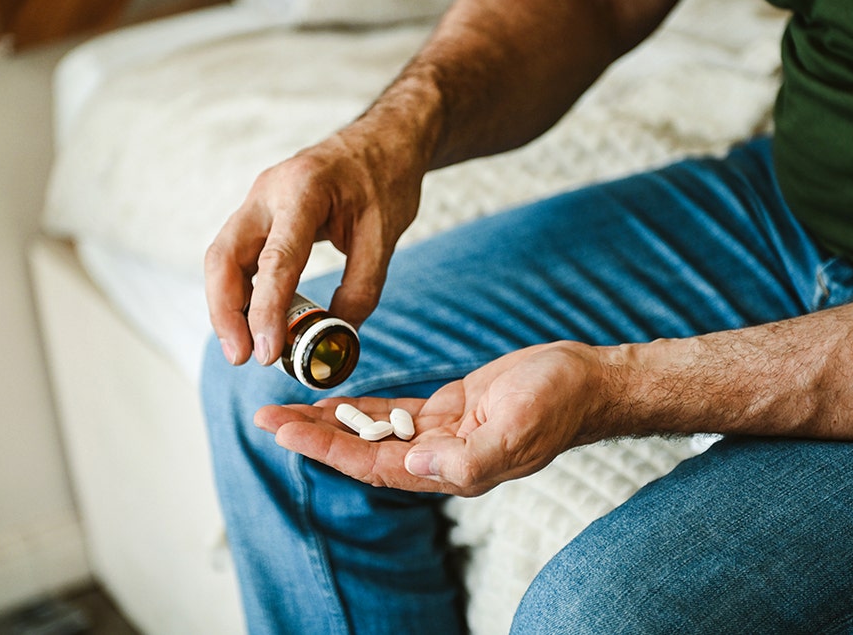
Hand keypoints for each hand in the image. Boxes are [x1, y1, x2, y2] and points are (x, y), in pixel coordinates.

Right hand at [204, 123, 426, 366]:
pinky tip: (252, 322)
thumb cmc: (385, 178)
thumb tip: (337, 336)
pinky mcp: (260, 215)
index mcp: (303, 191)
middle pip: (224, 256)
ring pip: (223, 258)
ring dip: (227, 305)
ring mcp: (258, 202)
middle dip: (225, 311)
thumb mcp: (385, 235)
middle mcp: (268, 193)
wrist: (382, 139)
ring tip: (244, 350)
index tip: (267, 352)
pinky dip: (240, 291)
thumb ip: (362, 287)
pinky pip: (238, 257)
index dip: (267, 310)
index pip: (276, 259)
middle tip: (240, 357)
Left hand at [256, 341, 615, 495]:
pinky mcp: (447, 410)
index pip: (373, 465)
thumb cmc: (558, 405)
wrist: (586, 382)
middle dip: (313, 436)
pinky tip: (335, 400)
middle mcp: (439, 458)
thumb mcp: (516, 429)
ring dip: (330, 421)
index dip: (327, 450)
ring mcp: (441, 435)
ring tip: (287, 409)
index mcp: (451, 470)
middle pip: (362, 450)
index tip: (286, 432)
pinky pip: (394, 411)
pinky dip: (362, 406)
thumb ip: (467, 458)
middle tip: (266, 418)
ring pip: (372, 431)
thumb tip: (412, 466)